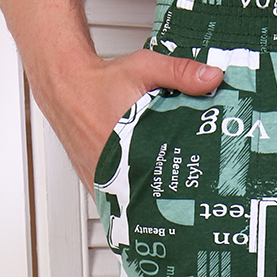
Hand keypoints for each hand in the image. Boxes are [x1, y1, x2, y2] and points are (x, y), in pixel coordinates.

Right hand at [38, 48, 223, 190]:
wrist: (64, 84)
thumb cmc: (100, 81)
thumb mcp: (144, 68)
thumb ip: (180, 73)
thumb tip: (212, 78)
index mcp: (127, 146)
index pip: (160, 183)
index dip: (180, 194)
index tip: (197, 200)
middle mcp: (111, 168)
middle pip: (148, 198)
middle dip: (170, 203)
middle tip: (191, 206)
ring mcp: (100, 180)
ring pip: (131, 204)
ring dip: (150, 206)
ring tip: (173, 207)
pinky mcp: (94, 183)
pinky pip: (116, 202)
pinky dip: (132, 202)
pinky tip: (148, 200)